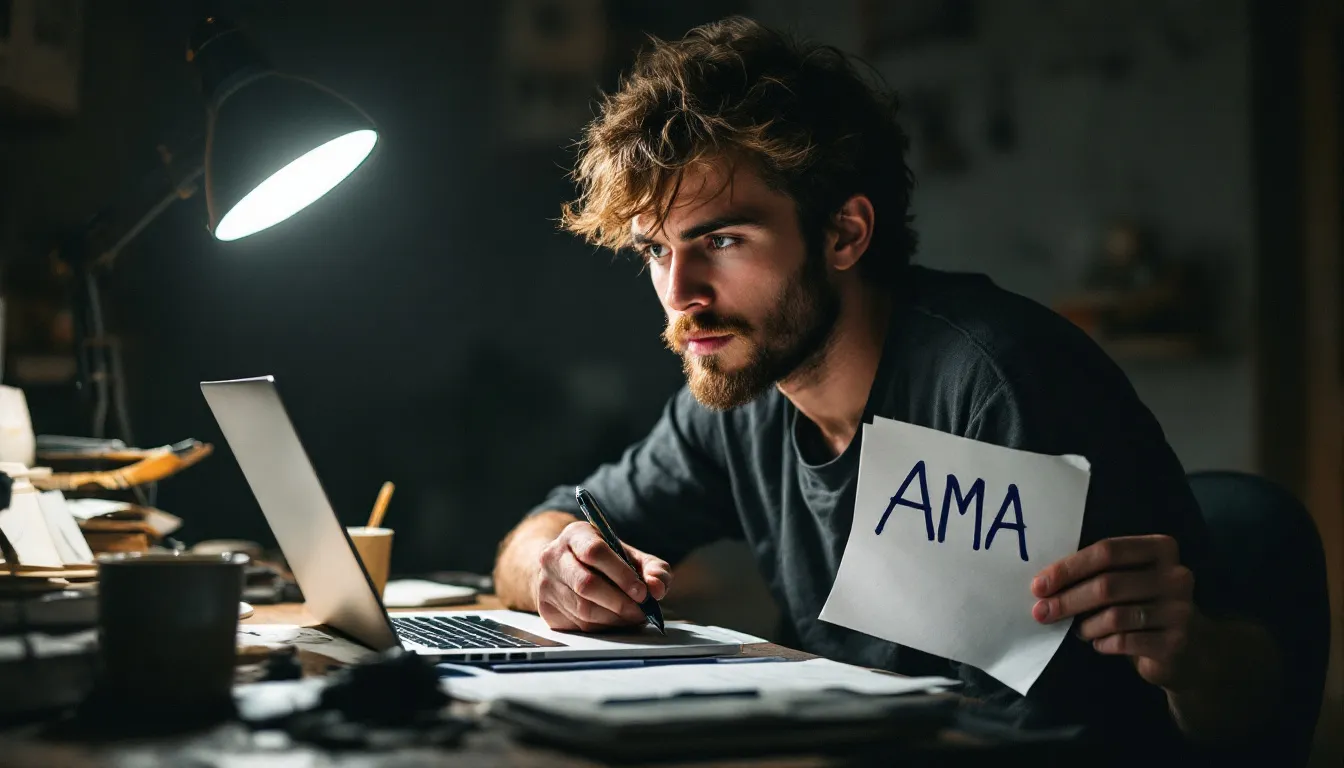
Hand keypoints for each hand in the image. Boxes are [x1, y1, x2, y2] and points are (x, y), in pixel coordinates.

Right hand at [534, 520, 671, 632]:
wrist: (567, 566)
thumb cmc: (604, 561)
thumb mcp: (631, 556)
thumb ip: (653, 569)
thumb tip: (657, 588)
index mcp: (575, 535)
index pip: (595, 552)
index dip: (621, 575)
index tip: (642, 592)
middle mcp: (553, 556)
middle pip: (586, 584)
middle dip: (620, 602)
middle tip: (641, 611)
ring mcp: (545, 583)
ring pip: (582, 609)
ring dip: (613, 618)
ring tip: (632, 617)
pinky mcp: (545, 608)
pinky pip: (576, 625)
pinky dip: (602, 627)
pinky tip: (614, 621)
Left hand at [1031, 535, 1199, 688]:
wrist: (1191, 649)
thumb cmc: (1144, 605)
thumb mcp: (1129, 578)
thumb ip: (1098, 571)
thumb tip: (1044, 584)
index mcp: (1161, 549)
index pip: (1107, 551)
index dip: (1068, 568)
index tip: (1039, 585)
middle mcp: (1176, 576)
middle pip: (1107, 585)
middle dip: (1067, 600)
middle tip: (1041, 612)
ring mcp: (1180, 610)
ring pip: (1114, 616)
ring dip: (1086, 625)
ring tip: (1078, 630)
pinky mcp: (1176, 642)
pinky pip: (1124, 641)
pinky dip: (1102, 643)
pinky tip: (1099, 643)